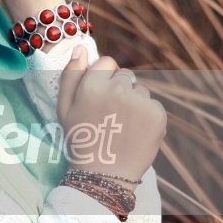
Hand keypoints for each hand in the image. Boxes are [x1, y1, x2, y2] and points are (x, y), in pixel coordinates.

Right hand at [57, 46, 166, 187]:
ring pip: (140, 90)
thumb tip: (81, 48)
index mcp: (93, 85)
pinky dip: (146, 116)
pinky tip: (133, 132)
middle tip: (109, 116)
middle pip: (125, 75)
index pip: (107, 62)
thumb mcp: (64, 108)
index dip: (102, 79)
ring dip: (133, 103)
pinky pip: (152, 105)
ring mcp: (140, 101)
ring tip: (121, 127)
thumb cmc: (80, 140)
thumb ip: (70, 75)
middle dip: (118, 90)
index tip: (98, 97)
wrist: (104, 175)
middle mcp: (118, 89)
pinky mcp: (158, 114)